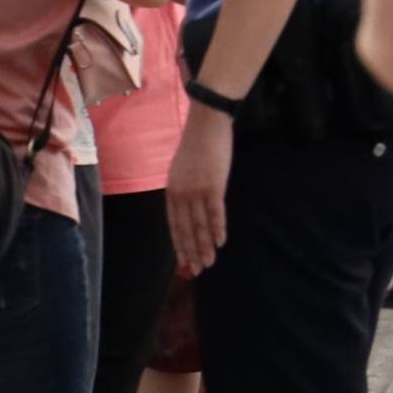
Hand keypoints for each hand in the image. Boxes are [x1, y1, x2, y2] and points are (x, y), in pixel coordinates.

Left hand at [165, 105, 233, 278]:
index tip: (183, 261)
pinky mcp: (213, 184)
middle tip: (198, 270)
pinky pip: (215, 212)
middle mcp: (181, 193)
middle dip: (192, 251)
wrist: (206, 123)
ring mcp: (196, 189)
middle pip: (186, 228)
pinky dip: (217, 229)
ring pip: (200, 225)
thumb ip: (184, 189)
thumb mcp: (184, 169)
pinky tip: (220, 243)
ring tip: (210, 263)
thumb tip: (190, 206)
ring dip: (205, 246)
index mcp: (172, 190)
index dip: (179, 243)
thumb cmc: (198, 145)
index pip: (174, 223)